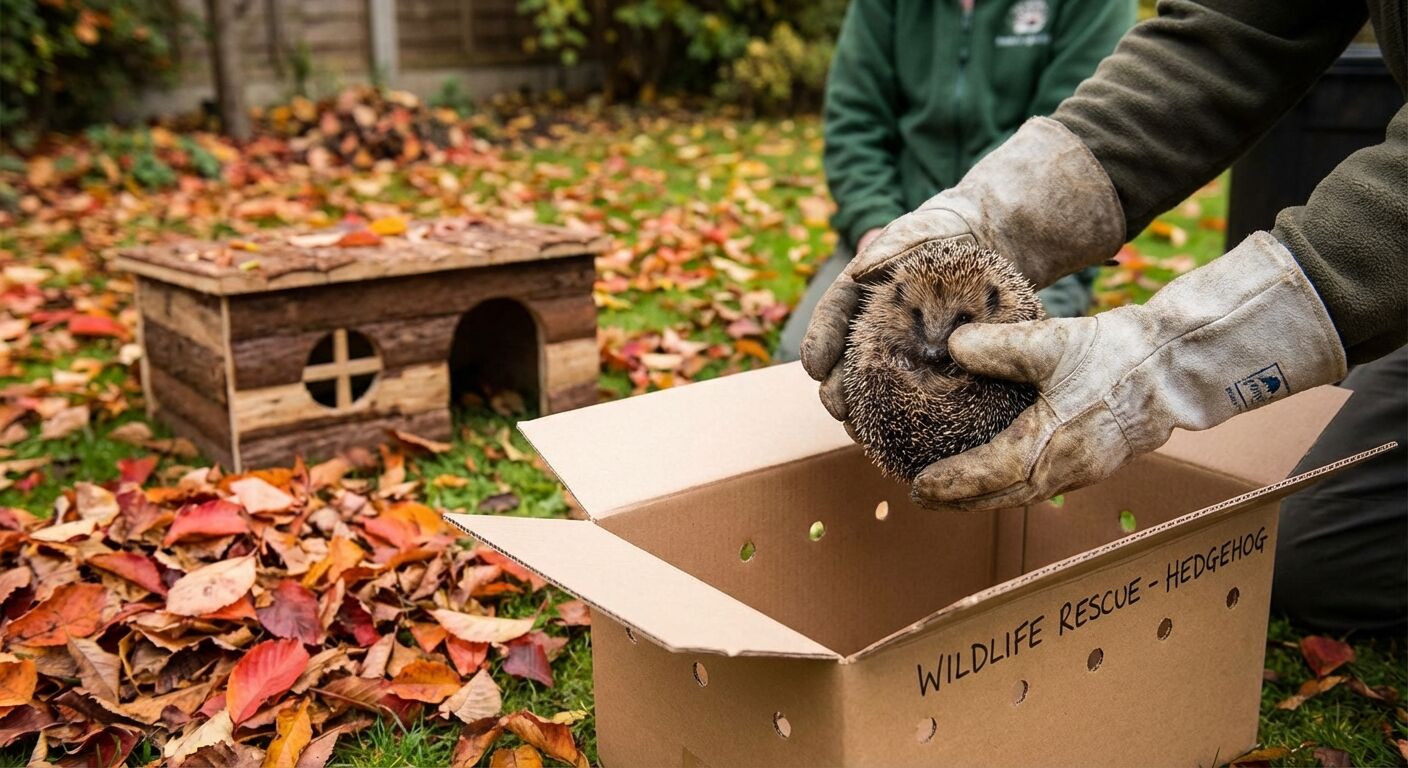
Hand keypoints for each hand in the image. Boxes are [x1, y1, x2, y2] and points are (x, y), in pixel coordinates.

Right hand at [800, 117, 1124, 421]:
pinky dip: (900, 418)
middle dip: (836, 388)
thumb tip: (859, 271)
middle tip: (837, 408)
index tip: (813, 367)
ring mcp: (900, 349)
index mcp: (860, 292)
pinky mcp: (929, 369)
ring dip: (862, 411)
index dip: (820, 342)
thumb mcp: (920, 228)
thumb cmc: (945, 232)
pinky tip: (898, 438)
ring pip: (873, 384)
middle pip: (845, 360)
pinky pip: (912, 394)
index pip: (832, 316)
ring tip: (859, 432)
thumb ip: (891, 243)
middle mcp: (873, 324)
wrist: (987, 243)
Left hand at [910, 233, 1347, 510]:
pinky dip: (1012, 484)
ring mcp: (1081, 471)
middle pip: (1000, 497)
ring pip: (1022, 494)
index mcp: (1047, 447)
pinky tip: (1000, 471)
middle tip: (922, 498)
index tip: (918, 489)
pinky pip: (1042, 484)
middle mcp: (1062, 470)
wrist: (1176, 368)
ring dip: (986, 496)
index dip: (950, 485)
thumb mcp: (1052, 341)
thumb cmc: (1118, 356)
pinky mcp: (1093, 462)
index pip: (986, 476)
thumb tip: (953, 347)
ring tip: (952, 492)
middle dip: (960, 501)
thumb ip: (999, 346)